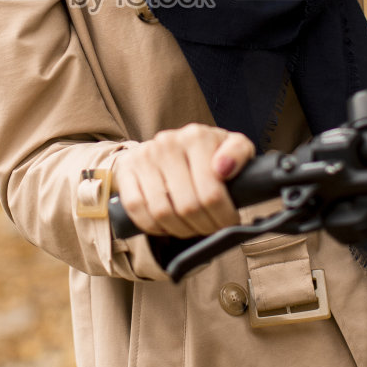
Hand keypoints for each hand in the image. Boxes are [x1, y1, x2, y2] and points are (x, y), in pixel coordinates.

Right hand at [113, 123, 255, 237]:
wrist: (166, 147)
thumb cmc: (206, 153)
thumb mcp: (231, 145)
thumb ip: (239, 153)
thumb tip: (224, 168)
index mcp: (197, 137)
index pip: (211, 192)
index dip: (223, 217)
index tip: (229, 222)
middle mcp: (168, 143)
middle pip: (188, 206)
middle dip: (204, 226)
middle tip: (212, 228)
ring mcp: (145, 156)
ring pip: (162, 212)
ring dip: (180, 230)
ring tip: (192, 228)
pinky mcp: (127, 170)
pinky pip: (137, 209)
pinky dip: (152, 226)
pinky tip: (167, 226)